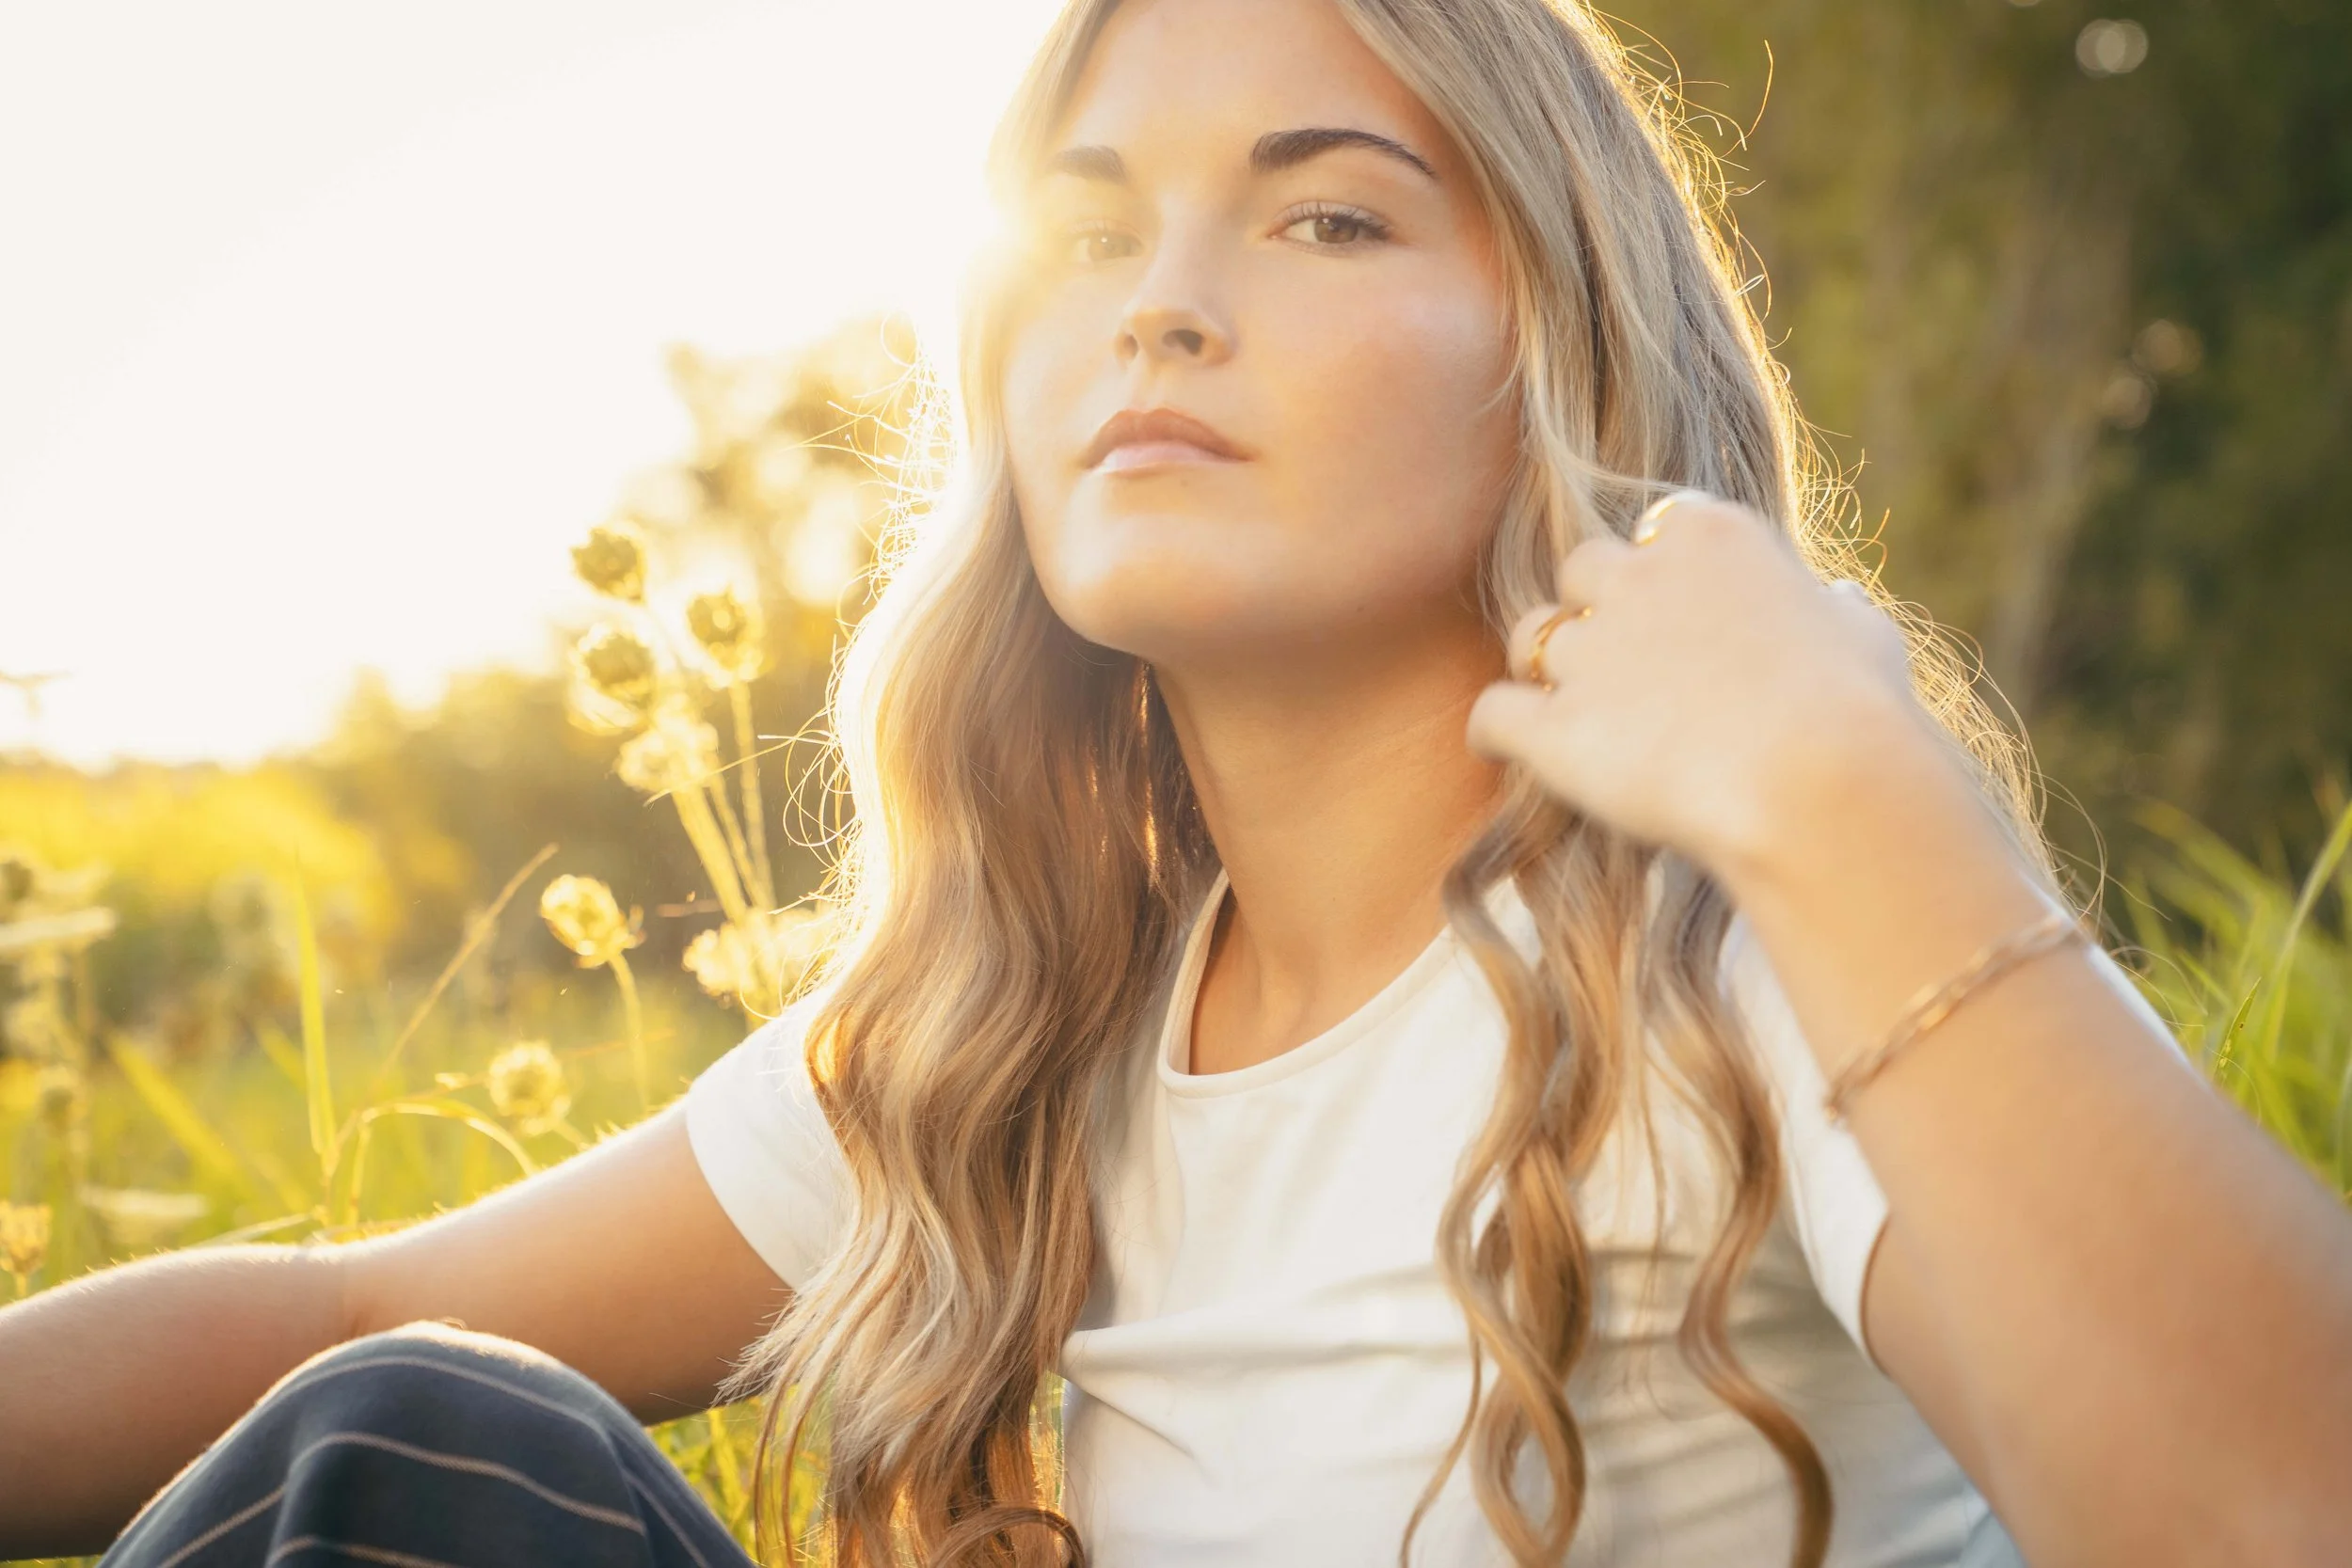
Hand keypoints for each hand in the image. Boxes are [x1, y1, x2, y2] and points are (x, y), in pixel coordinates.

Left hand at [1465, 494, 1944, 880]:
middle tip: (1618, 665)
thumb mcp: (1865, 637)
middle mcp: (1640, 577)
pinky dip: (1495, 730)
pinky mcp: (1555, 727)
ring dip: (1543, 668)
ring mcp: (1592, 650)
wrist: (1816, 782)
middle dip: (1593, 608)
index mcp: (1714, 536)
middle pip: (1582, 568)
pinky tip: (1507, 748)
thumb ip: (1834, 610)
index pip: (1662, 525)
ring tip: (1567, 710)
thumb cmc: (1861, 713)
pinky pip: (1492, 713)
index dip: (1664, 571)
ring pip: (1530, 637)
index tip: (1681, 613)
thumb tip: (1835, 605)